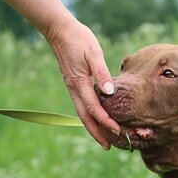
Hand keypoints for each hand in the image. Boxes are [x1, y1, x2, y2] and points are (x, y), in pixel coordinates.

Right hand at [45, 14, 120, 148]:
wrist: (60, 30)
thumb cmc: (79, 39)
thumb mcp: (93, 52)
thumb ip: (101, 72)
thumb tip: (109, 92)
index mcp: (80, 83)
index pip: (94, 109)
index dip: (106, 122)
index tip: (117, 131)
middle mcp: (74, 89)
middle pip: (85, 117)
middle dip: (97, 133)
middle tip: (108, 147)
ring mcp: (72, 87)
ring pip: (82, 113)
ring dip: (92, 127)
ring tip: (103, 139)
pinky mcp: (74, 84)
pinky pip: (82, 105)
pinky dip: (89, 117)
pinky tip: (96, 120)